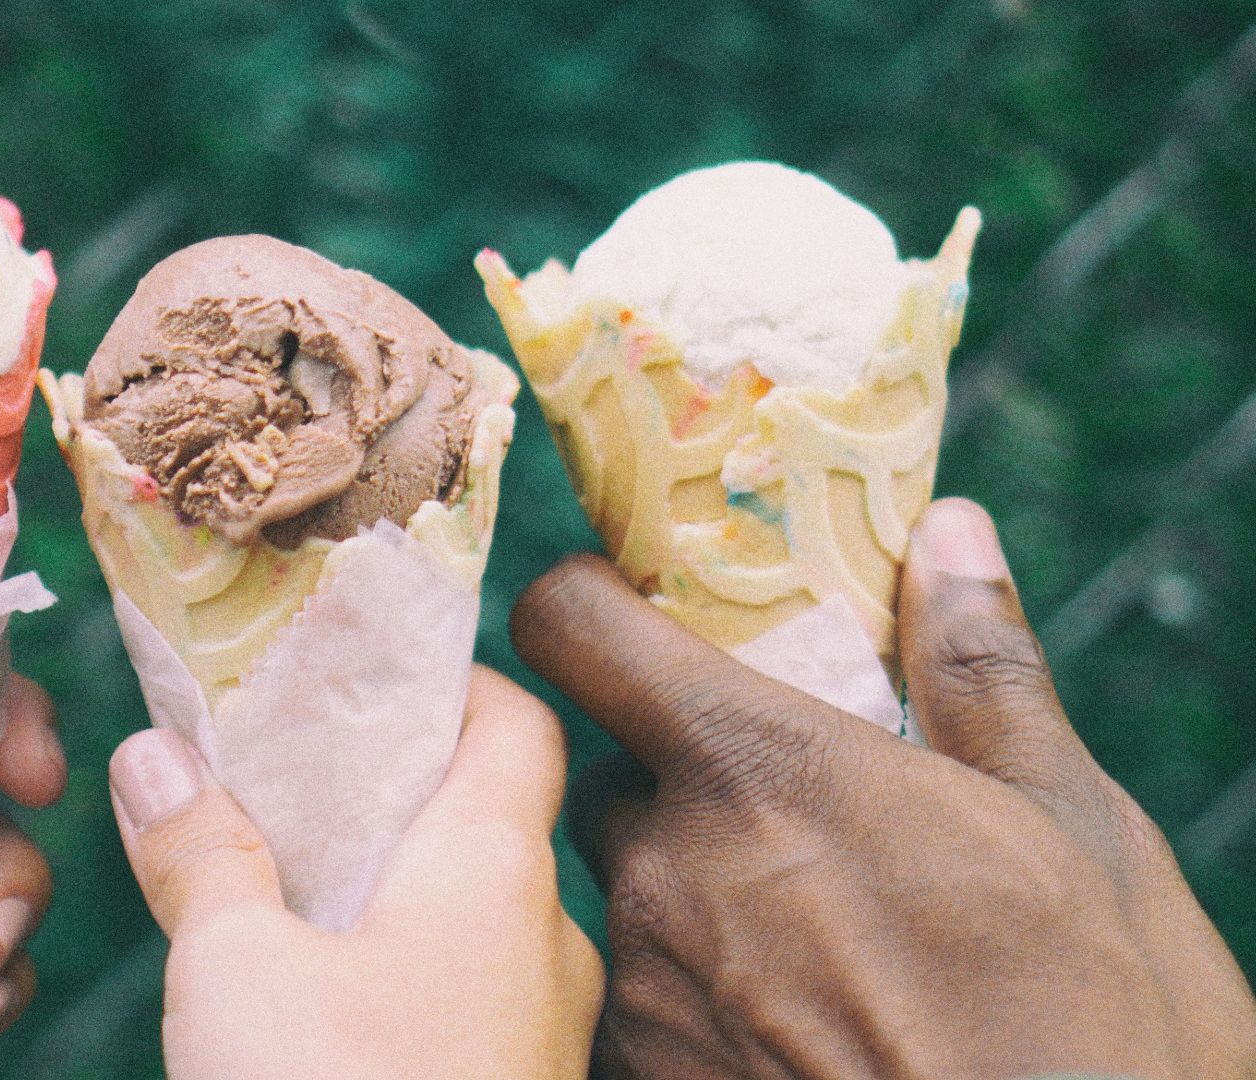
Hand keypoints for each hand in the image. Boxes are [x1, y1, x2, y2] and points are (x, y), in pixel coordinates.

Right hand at [108, 666, 602, 1079]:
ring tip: (277, 862)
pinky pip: (459, 990)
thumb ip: (200, 849)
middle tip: (286, 759)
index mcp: (495, 867)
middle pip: (485, 811)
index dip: (445, 676)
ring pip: (466, 910)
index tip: (359, 665)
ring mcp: (537, 1028)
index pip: (515, 718)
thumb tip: (157, 756)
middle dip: (385, 779)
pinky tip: (310, 981)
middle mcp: (542, 936)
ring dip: (382, 875)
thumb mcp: (235, 967)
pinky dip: (393, 957)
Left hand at [513, 498, 1255, 1078]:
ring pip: (629, 896)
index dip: (586, 607)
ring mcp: (646, 988)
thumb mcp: (1074, 828)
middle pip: (611, 775)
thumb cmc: (1089, 1030)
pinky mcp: (642, 1078)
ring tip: (826, 944)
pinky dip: (700, 1000)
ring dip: (698, 896)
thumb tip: (951, 539)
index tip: (630, 614)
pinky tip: (800, 1031)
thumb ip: (981, 673)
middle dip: (679, 780)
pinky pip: (644, 1005)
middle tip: (791, 816)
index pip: (570, 627)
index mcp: (753, 767)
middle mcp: (665, 869)